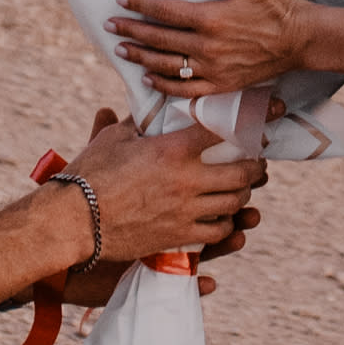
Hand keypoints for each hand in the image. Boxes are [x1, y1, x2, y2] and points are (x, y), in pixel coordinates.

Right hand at [60, 103, 266, 279]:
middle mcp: (186, 180)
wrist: (74, 221)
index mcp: (173, 149)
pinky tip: (224, 218)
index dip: (251, 120)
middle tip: (258, 162)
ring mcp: (185, 211)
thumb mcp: (114, 138)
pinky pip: (216, 232)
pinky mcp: (178, 237)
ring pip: (233, 203)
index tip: (270, 114)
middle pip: (241, 172)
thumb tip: (148, 108)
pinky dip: (226, 224)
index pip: (222, 130)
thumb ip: (137, 122)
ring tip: (244, 189)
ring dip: (243, 194)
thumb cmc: (89, 174)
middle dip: (256, 166)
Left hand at [110, 0, 312, 99]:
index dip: (140, 4)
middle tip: (110, 25)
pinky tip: (148, 78)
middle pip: (159, 38)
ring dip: (140, 57)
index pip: (166, 11)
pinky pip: (185, 89)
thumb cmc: (277, 6)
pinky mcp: (221, 86)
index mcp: (212, 18)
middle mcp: (208, 47)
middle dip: (131, 30)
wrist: (300, 40)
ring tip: (121, 49)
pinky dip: (163, 85)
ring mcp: (213, 70)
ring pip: (166, 65)